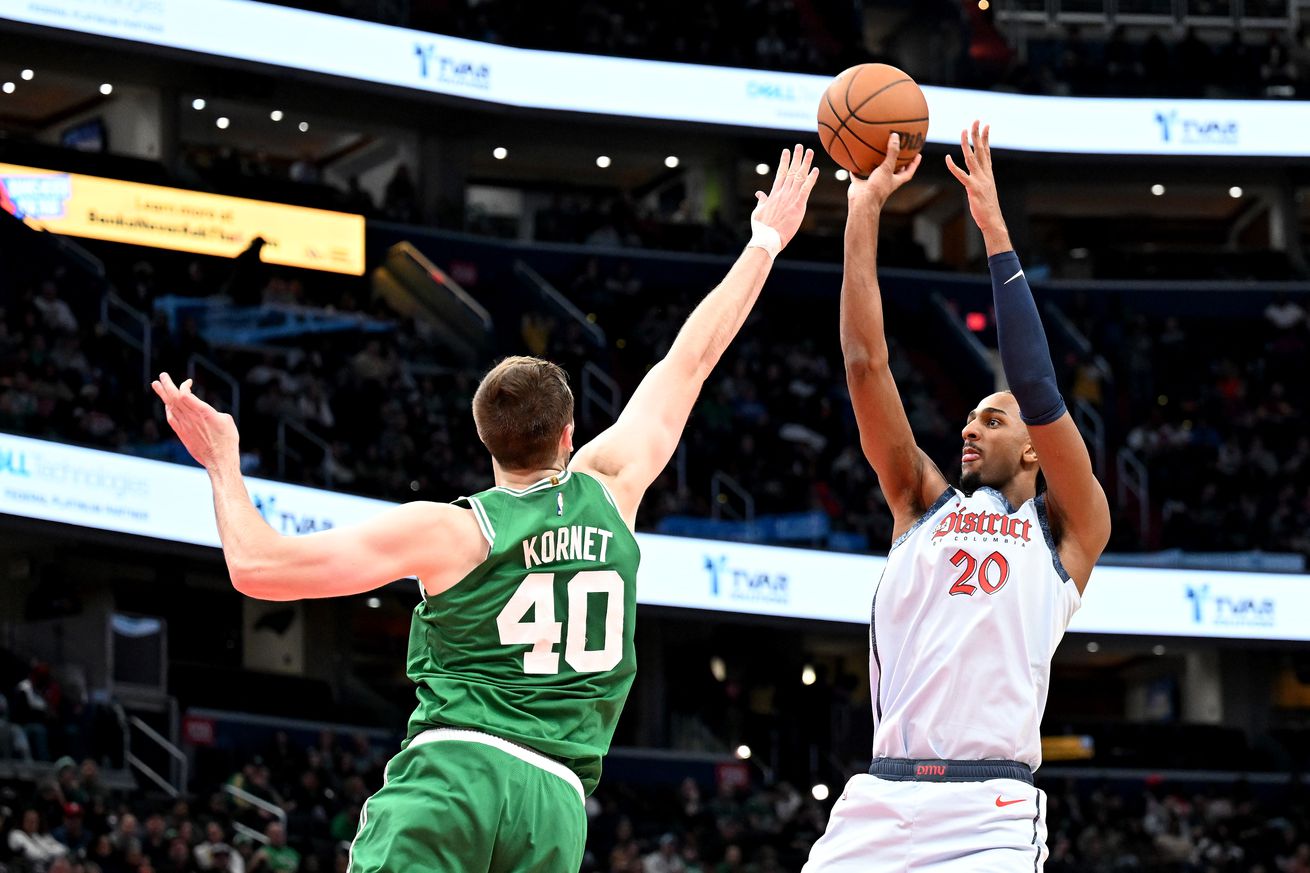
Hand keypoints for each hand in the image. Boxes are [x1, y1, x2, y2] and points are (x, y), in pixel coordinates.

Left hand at [151, 372, 239, 472]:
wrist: (219, 459)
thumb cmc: (227, 440)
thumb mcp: (226, 420)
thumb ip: (214, 412)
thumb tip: (207, 411)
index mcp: (203, 412)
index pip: (185, 394)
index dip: (184, 386)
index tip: (189, 382)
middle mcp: (191, 418)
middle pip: (174, 398)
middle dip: (167, 385)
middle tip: (162, 375)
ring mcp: (184, 426)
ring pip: (170, 406)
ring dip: (163, 394)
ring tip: (156, 385)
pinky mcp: (182, 434)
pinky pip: (171, 418)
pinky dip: (168, 409)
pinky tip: (167, 405)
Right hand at [751, 144, 819, 249]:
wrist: (767, 239)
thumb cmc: (761, 228)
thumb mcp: (758, 212)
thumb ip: (761, 201)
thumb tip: (759, 193)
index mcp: (774, 194)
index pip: (780, 173)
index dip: (784, 161)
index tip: (786, 151)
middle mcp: (782, 193)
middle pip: (791, 172)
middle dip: (796, 158)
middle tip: (800, 146)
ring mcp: (790, 198)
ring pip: (799, 177)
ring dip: (805, 164)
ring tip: (809, 152)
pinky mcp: (798, 206)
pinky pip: (806, 190)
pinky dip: (811, 180)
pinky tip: (815, 170)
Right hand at [847, 133, 921, 209]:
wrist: (862, 201)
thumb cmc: (877, 187)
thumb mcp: (887, 168)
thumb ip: (892, 152)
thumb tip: (896, 136)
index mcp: (895, 181)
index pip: (908, 172)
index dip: (914, 164)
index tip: (918, 155)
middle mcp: (885, 182)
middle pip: (894, 172)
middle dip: (897, 164)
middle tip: (899, 152)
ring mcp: (872, 184)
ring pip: (876, 172)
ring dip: (876, 164)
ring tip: (877, 152)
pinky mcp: (861, 184)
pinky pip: (858, 174)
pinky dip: (856, 168)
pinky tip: (854, 159)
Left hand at [945, 120, 1007, 242]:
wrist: (992, 220)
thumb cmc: (987, 207)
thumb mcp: (985, 190)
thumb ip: (981, 180)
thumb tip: (977, 176)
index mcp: (988, 173)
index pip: (987, 151)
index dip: (985, 138)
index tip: (986, 125)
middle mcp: (985, 173)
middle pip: (980, 149)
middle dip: (977, 134)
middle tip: (976, 120)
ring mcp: (979, 180)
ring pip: (971, 158)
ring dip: (967, 144)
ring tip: (963, 131)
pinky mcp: (972, 188)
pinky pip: (961, 175)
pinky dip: (953, 166)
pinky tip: (947, 158)